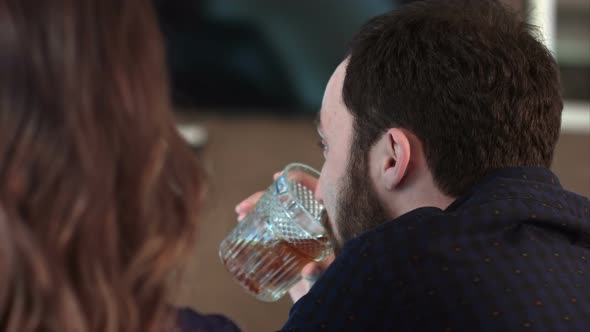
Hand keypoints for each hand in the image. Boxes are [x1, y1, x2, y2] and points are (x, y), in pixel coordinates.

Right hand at [235, 173, 333, 302]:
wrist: (323, 302)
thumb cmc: (332, 285)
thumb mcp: (330, 276)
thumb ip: (322, 273)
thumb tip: (308, 270)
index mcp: (327, 222)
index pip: (316, 190)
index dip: (299, 179)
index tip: (278, 178)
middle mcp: (312, 223)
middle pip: (289, 200)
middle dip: (264, 197)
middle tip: (245, 205)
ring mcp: (299, 233)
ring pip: (278, 212)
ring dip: (257, 207)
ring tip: (240, 212)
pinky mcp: (287, 245)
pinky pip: (272, 227)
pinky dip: (257, 222)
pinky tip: (243, 221)